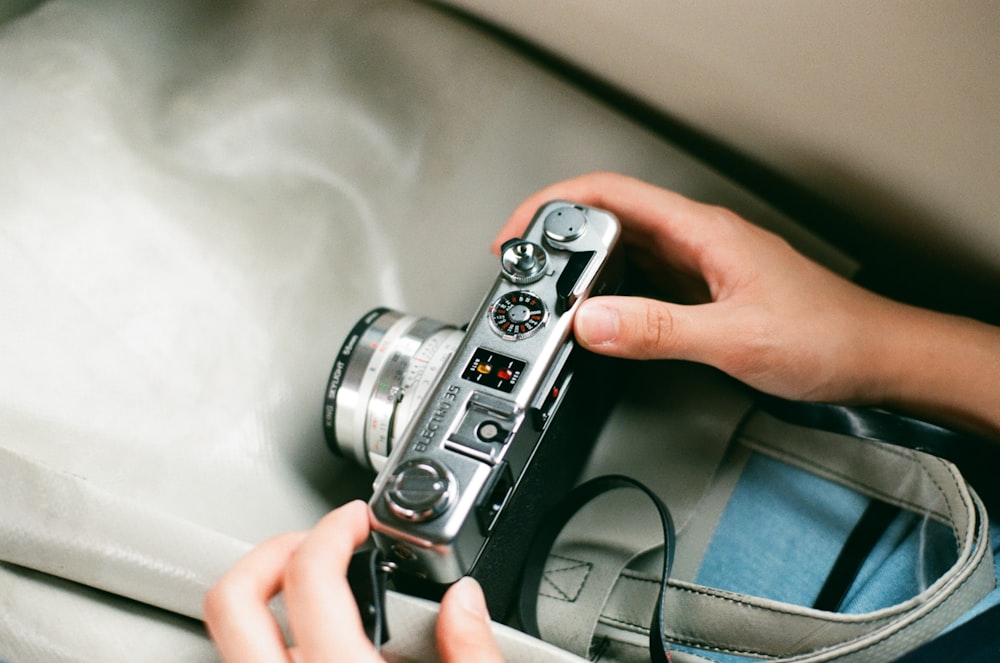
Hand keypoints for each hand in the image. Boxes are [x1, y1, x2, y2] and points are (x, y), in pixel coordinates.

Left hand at [204, 500, 504, 662]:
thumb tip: (465, 601)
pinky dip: (263, 638)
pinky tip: (305, 639)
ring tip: (305, 584)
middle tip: (315, 540)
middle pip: (233, 600)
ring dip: (261, 594)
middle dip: (271, 550)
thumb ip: (473, 653)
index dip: (333, 529)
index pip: (310, 577)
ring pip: (225, 636)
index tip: (357, 521)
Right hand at [495, 172, 999, 435]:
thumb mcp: (734, 337)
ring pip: (622, 250)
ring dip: (577, 267)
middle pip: (607, 217)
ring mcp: (700, 264)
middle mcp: (698, 240)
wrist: (876, 359)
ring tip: (544, 295)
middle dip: (553, 237)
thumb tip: (590, 321)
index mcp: (701, 232)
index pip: (610, 195)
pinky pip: (640, 281)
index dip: (553, 205)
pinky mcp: (703, 291)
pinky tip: (596, 316)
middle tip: (518, 269)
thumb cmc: (828, 337)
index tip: (515, 233)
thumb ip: (657, 329)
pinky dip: (607, 293)